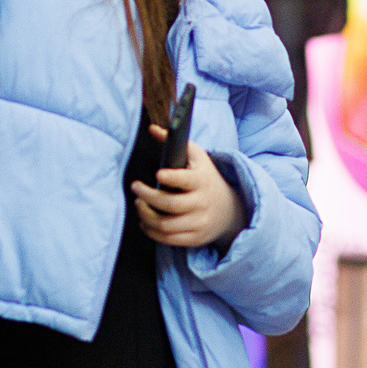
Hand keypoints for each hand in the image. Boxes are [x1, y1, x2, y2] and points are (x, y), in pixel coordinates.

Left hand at [133, 126, 243, 247]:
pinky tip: (144, 222)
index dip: (171, 178)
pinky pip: (168, 239)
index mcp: (201, 181)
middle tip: (136, 188)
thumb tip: (152, 128)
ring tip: (138, 205)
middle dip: (147, 197)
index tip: (158, 174)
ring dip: (145, 216)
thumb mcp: (197, 157)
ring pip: (165, 225)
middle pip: (170, 204)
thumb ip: (175, 142)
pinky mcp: (195, 238)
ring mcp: (199, 222)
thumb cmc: (206, 178)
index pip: (186, 180)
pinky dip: (151, 232)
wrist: (230, 210)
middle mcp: (201, 203)